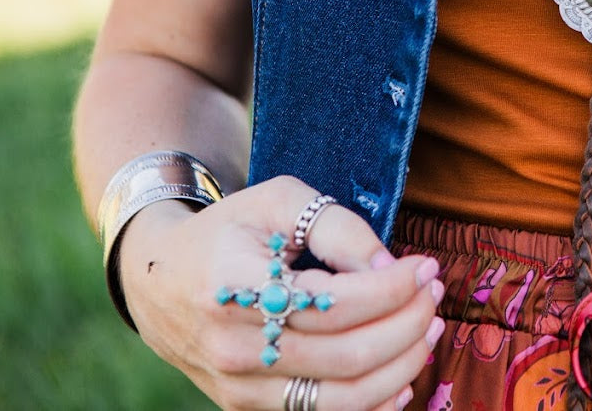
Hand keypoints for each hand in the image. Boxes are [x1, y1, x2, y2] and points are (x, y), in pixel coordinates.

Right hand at [117, 176, 443, 410]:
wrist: (157, 278)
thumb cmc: (228, 230)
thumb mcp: (278, 201)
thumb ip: (337, 227)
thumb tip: (390, 266)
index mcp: (236, 288)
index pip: (337, 304)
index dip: (394, 289)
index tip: (425, 266)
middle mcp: (234, 347)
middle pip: (349, 354)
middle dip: (409, 323)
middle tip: (434, 291)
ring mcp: (238, 386)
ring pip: (343, 397)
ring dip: (403, 364)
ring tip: (429, 327)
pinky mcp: (246, 407)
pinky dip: (373, 404)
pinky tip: (403, 376)